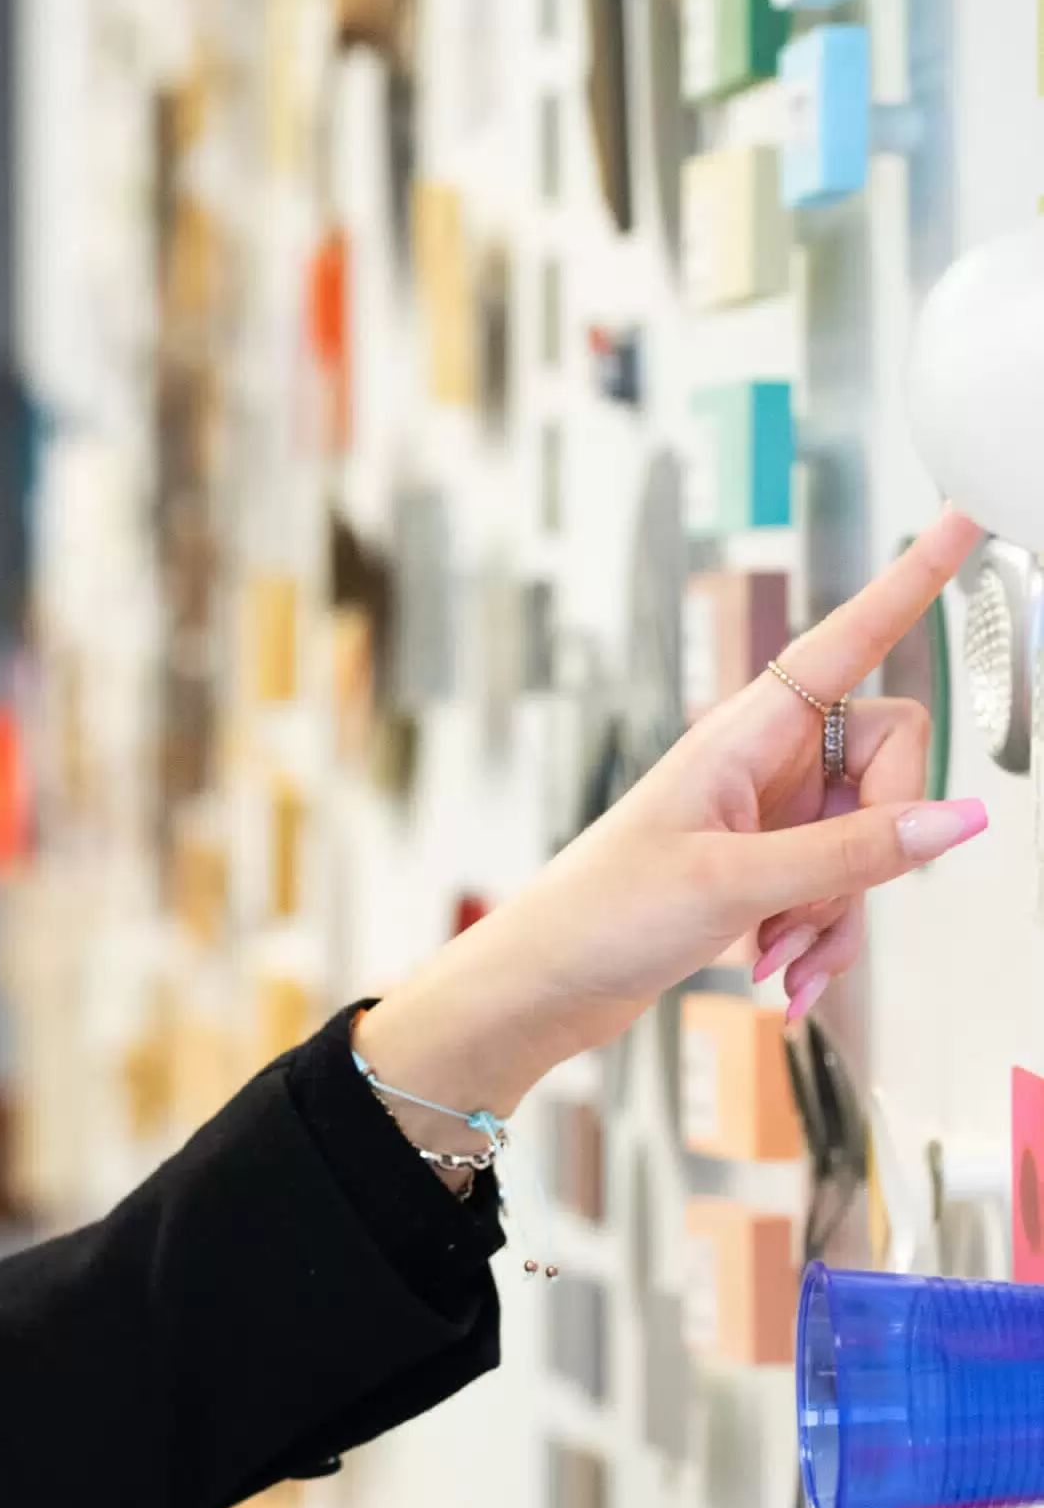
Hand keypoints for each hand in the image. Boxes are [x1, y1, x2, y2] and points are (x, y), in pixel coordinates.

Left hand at [355, 512, 988, 1127]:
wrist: (543, 986)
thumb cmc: (598, 918)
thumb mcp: (729, 884)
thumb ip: (850, 854)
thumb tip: (956, 819)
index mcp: (742, 733)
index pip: (847, 640)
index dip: (908, 584)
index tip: (963, 521)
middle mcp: (764, 761)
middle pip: (893, 759)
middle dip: (878, 844)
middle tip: (811, 903)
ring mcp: (770, 812)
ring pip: (875, 836)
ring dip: (841, 910)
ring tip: (775, 954)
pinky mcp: (768, 863)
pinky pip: (844, 886)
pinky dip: (824, 936)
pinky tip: (781, 977)